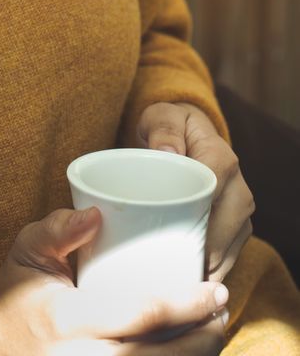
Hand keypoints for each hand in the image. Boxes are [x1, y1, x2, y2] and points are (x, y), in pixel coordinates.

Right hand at [0, 206, 228, 354]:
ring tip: (215, 333)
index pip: (140, 315)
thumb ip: (57, 228)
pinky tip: (189, 354)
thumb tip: (96, 212)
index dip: (186, 306)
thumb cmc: (18, 290)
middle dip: (202, 339)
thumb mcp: (28, 250)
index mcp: (68, 319)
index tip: (213, 289)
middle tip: (223, 310)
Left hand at [135, 100, 254, 282]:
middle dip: (206, 251)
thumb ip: (163, 129)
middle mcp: (237, 184)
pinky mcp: (236, 222)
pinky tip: (196, 282)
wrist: (183, 131)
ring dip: (212, 265)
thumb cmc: (168, 127)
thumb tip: (168, 152)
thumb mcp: (161, 118)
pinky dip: (215, 268)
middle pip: (228, 226)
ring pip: (233, 244)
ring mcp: (239, 205)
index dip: (200, 220)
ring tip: (184, 283)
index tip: (180, 243)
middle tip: (178, 273)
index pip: (216, 192)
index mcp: (220, 156)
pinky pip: (231, 251)